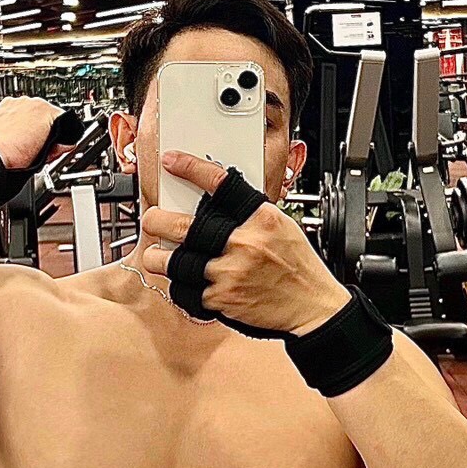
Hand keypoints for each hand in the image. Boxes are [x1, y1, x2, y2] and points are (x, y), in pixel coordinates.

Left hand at [0, 96, 72, 169]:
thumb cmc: (15, 155)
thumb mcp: (47, 155)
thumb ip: (60, 146)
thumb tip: (66, 145)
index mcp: (46, 109)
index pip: (62, 119)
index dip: (61, 135)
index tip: (56, 145)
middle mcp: (29, 102)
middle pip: (43, 114)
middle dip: (42, 129)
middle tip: (39, 147)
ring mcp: (13, 104)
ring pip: (26, 113)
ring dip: (26, 124)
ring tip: (23, 143)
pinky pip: (10, 115)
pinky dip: (11, 123)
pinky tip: (11, 138)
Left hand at [141, 152, 349, 335]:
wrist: (313, 306)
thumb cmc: (299, 266)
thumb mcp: (281, 226)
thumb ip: (247, 213)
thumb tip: (211, 199)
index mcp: (261, 218)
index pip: (220, 184)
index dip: (190, 168)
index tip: (171, 161)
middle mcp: (244, 243)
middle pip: (185, 225)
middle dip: (158, 220)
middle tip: (152, 218)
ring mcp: (230, 273)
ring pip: (176, 261)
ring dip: (158, 256)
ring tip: (156, 254)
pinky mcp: (222, 300)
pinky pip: (185, 290)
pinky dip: (177, 284)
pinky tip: (178, 278)